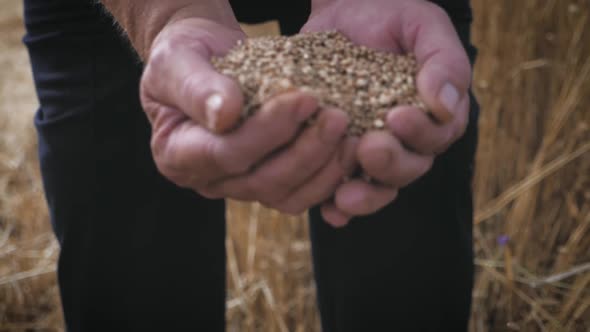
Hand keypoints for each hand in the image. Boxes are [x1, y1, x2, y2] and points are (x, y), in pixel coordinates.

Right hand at [141, 17, 355, 213]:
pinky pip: (302, 191)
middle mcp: (209, 180)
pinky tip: (351, 148)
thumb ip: (196, 87)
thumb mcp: (177, 59)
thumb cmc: (184, 55)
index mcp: (177, 155)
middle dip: (305, 151)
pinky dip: (329, 175)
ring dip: (324, 169)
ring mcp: (240, 185)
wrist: (204, 58)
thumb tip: (225, 114)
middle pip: (262, 181)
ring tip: (352, 135)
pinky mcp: (269, 181)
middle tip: (338, 117)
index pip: (226, 153)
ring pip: (287, 195)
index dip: (267, 131)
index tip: (304, 97)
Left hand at [303, 0, 471, 225]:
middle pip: (407, 169)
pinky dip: (336, 205)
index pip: (436, 138)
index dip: (420, 134)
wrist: (345, 12)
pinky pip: (340, 186)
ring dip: (363, 197)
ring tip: (344, 197)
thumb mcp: (424, 26)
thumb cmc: (392, 16)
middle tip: (368, 149)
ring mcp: (371, 149)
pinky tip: (328, 210)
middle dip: (389, 165)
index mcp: (433, 115)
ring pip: (376, 186)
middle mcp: (405, 140)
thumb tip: (445, 104)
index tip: (397, 116)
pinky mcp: (337, 153)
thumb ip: (443, 61)